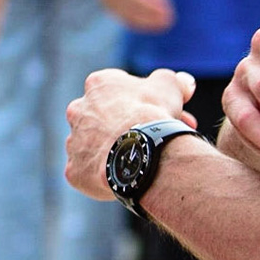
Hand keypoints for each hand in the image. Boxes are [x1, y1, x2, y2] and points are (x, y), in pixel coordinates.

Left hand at [63, 67, 195, 199]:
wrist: (141, 152)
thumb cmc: (153, 114)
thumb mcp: (171, 87)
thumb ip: (175, 81)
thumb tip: (185, 82)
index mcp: (98, 85)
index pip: (120, 92)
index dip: (145, 103)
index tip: (164, 115)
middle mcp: (79, 110)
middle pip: (105, 118)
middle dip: (128, 126)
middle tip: (154, 140)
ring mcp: (74, 141)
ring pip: (94, 146)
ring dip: (113, 149)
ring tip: (139, 161)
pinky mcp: (75, 169)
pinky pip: (88, 172)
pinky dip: (103, 174)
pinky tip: (123, 177)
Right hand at [84, 0, 175, 32]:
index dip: (154, 7)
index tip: (169, 10)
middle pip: (135, 12)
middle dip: (154, 19)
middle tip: (170, 21)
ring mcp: (108, 1)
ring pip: (129, 19)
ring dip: (147, 24)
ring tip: (163, 26)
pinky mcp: (107, 6)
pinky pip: (124, 19)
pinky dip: (138, 24)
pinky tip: (150, 25)